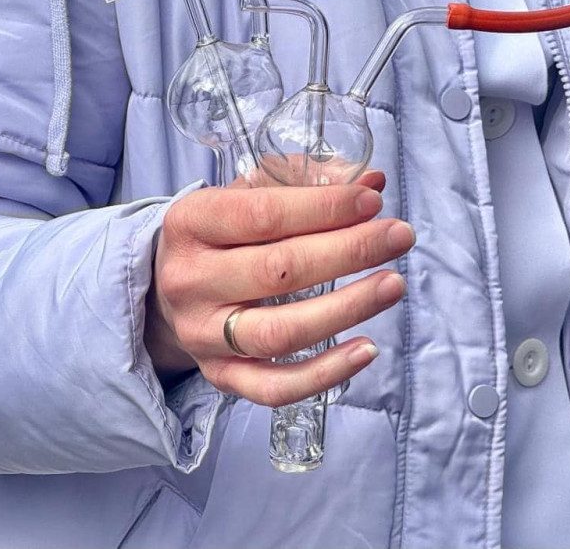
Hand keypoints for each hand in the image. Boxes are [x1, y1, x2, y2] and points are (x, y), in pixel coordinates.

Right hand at [145, 170, 413, 405]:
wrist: (169, 290)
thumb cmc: (224, 233)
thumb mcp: (251, 194)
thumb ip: (307, 182)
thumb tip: (373, 181)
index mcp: (192, 222)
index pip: (263, 215)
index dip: (324, 208)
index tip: (372, 202)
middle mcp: (190, 280)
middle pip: (278, 271)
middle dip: (349, 251)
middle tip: (399, 236)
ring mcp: (203, 335)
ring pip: (280, 332)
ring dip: (346, 308)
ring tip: (394, 284)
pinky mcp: (222, 376)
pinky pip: (275, 387)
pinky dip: (325, 373)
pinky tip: (367, 349)